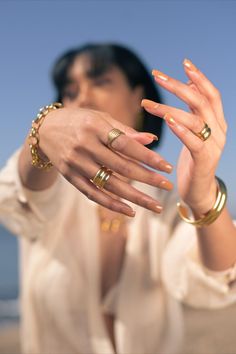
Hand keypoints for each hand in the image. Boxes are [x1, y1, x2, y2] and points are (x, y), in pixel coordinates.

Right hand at [39, 107, 173, 215]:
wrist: (44, 130)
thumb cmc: (79, 121)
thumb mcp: (101, 119)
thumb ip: (125, 131)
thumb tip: (152, 140)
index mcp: (96, 127)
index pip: (126, 145)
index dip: (148, 157)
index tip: (167, 167)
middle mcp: (85, 145)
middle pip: (121, 167)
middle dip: (148, 178)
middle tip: (168, 186)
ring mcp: (76, 163)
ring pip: (110, 184)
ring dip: (135, 197)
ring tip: (155, 206)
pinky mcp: (70, 176)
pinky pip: (93, 193)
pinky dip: (112, 204)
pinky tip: (130, 211)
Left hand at [141, 59, 226, 214]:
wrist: (200, 192)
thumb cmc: (193, 161)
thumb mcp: (194, 133)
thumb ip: (193, 112)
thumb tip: (187, 85)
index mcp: (217, 122)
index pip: (211, 94)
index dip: (199, 78)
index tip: (184, 63)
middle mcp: (219, 131)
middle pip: (202, 101)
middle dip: (179, 86)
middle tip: (157, 76)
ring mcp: (214, 145)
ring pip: (195, 119)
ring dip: (169, 108)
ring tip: (147, 104)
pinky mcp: (205, 160)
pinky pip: (194, 142)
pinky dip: (181, 129)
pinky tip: (168, 121)